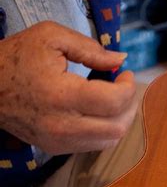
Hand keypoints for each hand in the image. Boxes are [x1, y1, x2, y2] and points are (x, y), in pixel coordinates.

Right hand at [0, 21, 137, 154]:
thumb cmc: (16, 57)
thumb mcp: (51, 37)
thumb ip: (91, 48)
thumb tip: (121, 59)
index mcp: (61, 95)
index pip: (114, 102)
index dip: (128, 87)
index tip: (125, 73)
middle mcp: (61, 125)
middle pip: (118, 127)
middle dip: (130, 104)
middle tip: (124, 86)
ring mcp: (58, 141)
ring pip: (110, 141)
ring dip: (121, 119)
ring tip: (114, 98)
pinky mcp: (55, 148)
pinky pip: (94, 145)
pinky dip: (106, 129)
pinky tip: (99, 110)